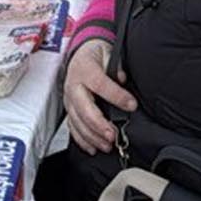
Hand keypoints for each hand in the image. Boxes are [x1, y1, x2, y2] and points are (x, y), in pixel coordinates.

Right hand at [62, 39, 137, 155]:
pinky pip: (72, 127)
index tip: (132, 105)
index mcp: (85, 69)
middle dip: (99, 125)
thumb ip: (116, 66)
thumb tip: (122, 79)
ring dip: (92, 136)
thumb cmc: (95, 54)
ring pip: (77, 121)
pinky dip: (81, 140)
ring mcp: (69, 99)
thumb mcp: (108, 52)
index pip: (100, 84)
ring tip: (107, 145)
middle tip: (113, 135)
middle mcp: (73, 86)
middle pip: (84, 109)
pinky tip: (92, 148)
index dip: (116, 96)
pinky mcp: (69, 109)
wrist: (80, 53)